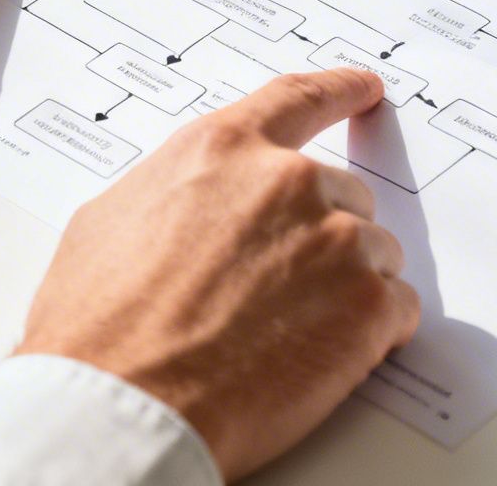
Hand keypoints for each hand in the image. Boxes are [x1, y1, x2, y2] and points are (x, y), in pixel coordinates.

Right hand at [16, 69, 419, 480]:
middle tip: (276, 292)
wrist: (122, 408)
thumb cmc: (99, 329)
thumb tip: (194, 204)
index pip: (299, 99)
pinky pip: (397, 309)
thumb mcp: (110, 221)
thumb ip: (176, 191)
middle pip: (342, 196)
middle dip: (320, 239)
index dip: (339, 91)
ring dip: (345, 288)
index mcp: (224, 151)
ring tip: (283, 333)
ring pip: (374, 253)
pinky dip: (371, 334)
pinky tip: (319, 357)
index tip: (366, 88)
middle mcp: (289, 183)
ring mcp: (337, 243)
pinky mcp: (368, 306)